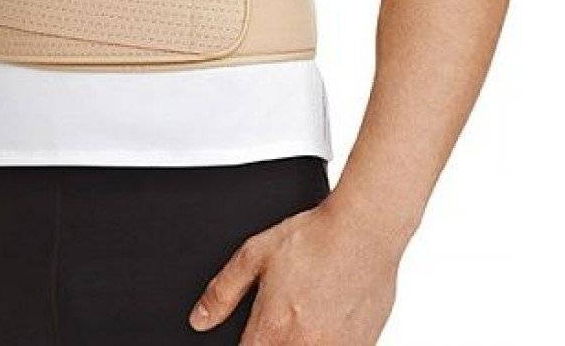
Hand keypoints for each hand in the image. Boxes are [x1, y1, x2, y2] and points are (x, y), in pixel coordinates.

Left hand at [189, 195, 403, 344]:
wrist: (364, 230)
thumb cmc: (315, 237)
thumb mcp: (255, 253)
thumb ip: (224, 290)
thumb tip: (200, 319)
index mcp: (274, 329)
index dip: (243, 345)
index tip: (249, 336)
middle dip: (271, 341)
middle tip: (281, 316)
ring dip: (298, 340)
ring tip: (304, 314)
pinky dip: (326, 340)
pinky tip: (326, 318)